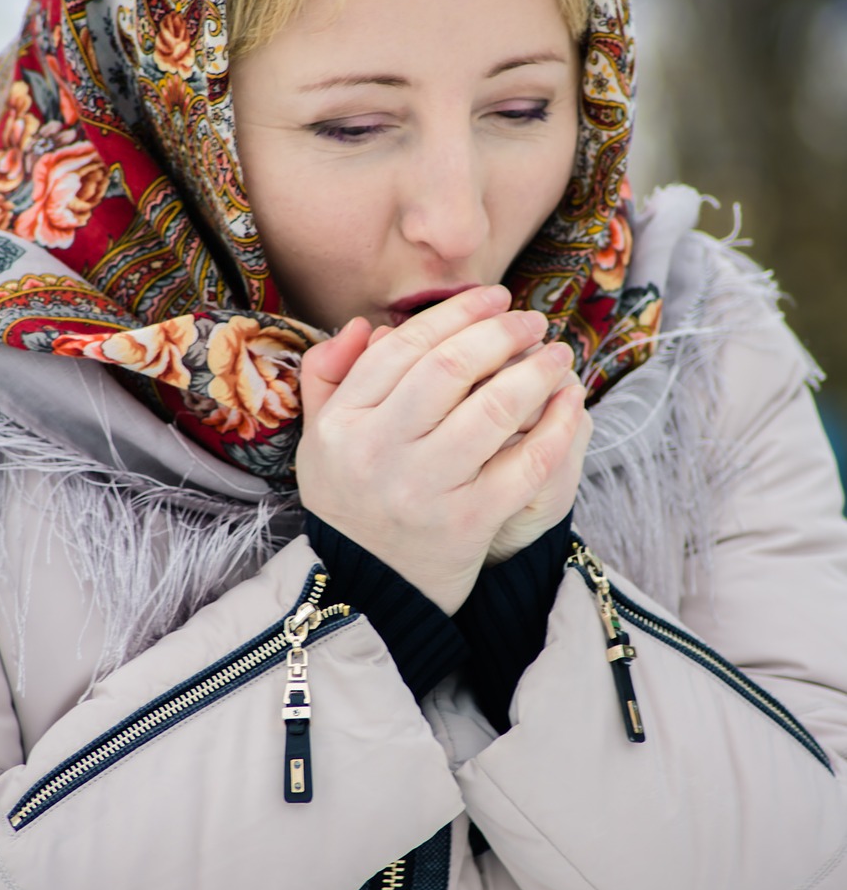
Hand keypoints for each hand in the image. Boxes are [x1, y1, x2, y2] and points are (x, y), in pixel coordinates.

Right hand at [297, 287, 577, 612]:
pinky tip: (570, 403)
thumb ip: (330, 377)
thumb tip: (366, 325)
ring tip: (557, 355)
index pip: (400, 348)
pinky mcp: (469, 523)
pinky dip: (556, 427)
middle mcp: (378, 452)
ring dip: (536, 373)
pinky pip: (526, 464)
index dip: (454, 314)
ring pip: (493, 410)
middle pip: (448, 370)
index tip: (493, 297)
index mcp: (341, 424)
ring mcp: (425, 489)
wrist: (368, 591)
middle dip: (499, 334)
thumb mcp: (320, 441)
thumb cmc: (351, 502)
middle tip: (533, 321)